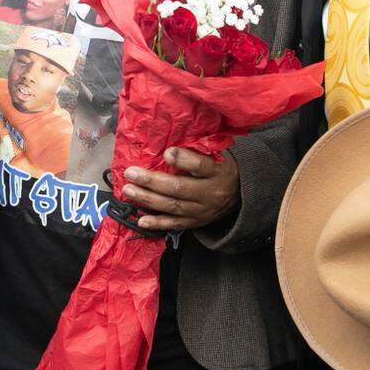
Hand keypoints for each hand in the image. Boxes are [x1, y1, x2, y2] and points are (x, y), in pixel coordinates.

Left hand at [122, 147, 239, 231]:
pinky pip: (175, 224)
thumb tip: (167, 145)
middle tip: (131, 173)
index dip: (183, 159)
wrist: (241, 193)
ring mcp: (202, 211)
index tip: (166, 152)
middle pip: (179, 188)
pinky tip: (141, 219)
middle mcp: (210, 193)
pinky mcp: (196, 222)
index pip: (201, 165)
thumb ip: (196, 150)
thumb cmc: (221, 166)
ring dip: (148, 199)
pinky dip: (157, 223)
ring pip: (173, 207)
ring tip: (129, 190)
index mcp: (217, 171)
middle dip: (152, 181)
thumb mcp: (217, 154)